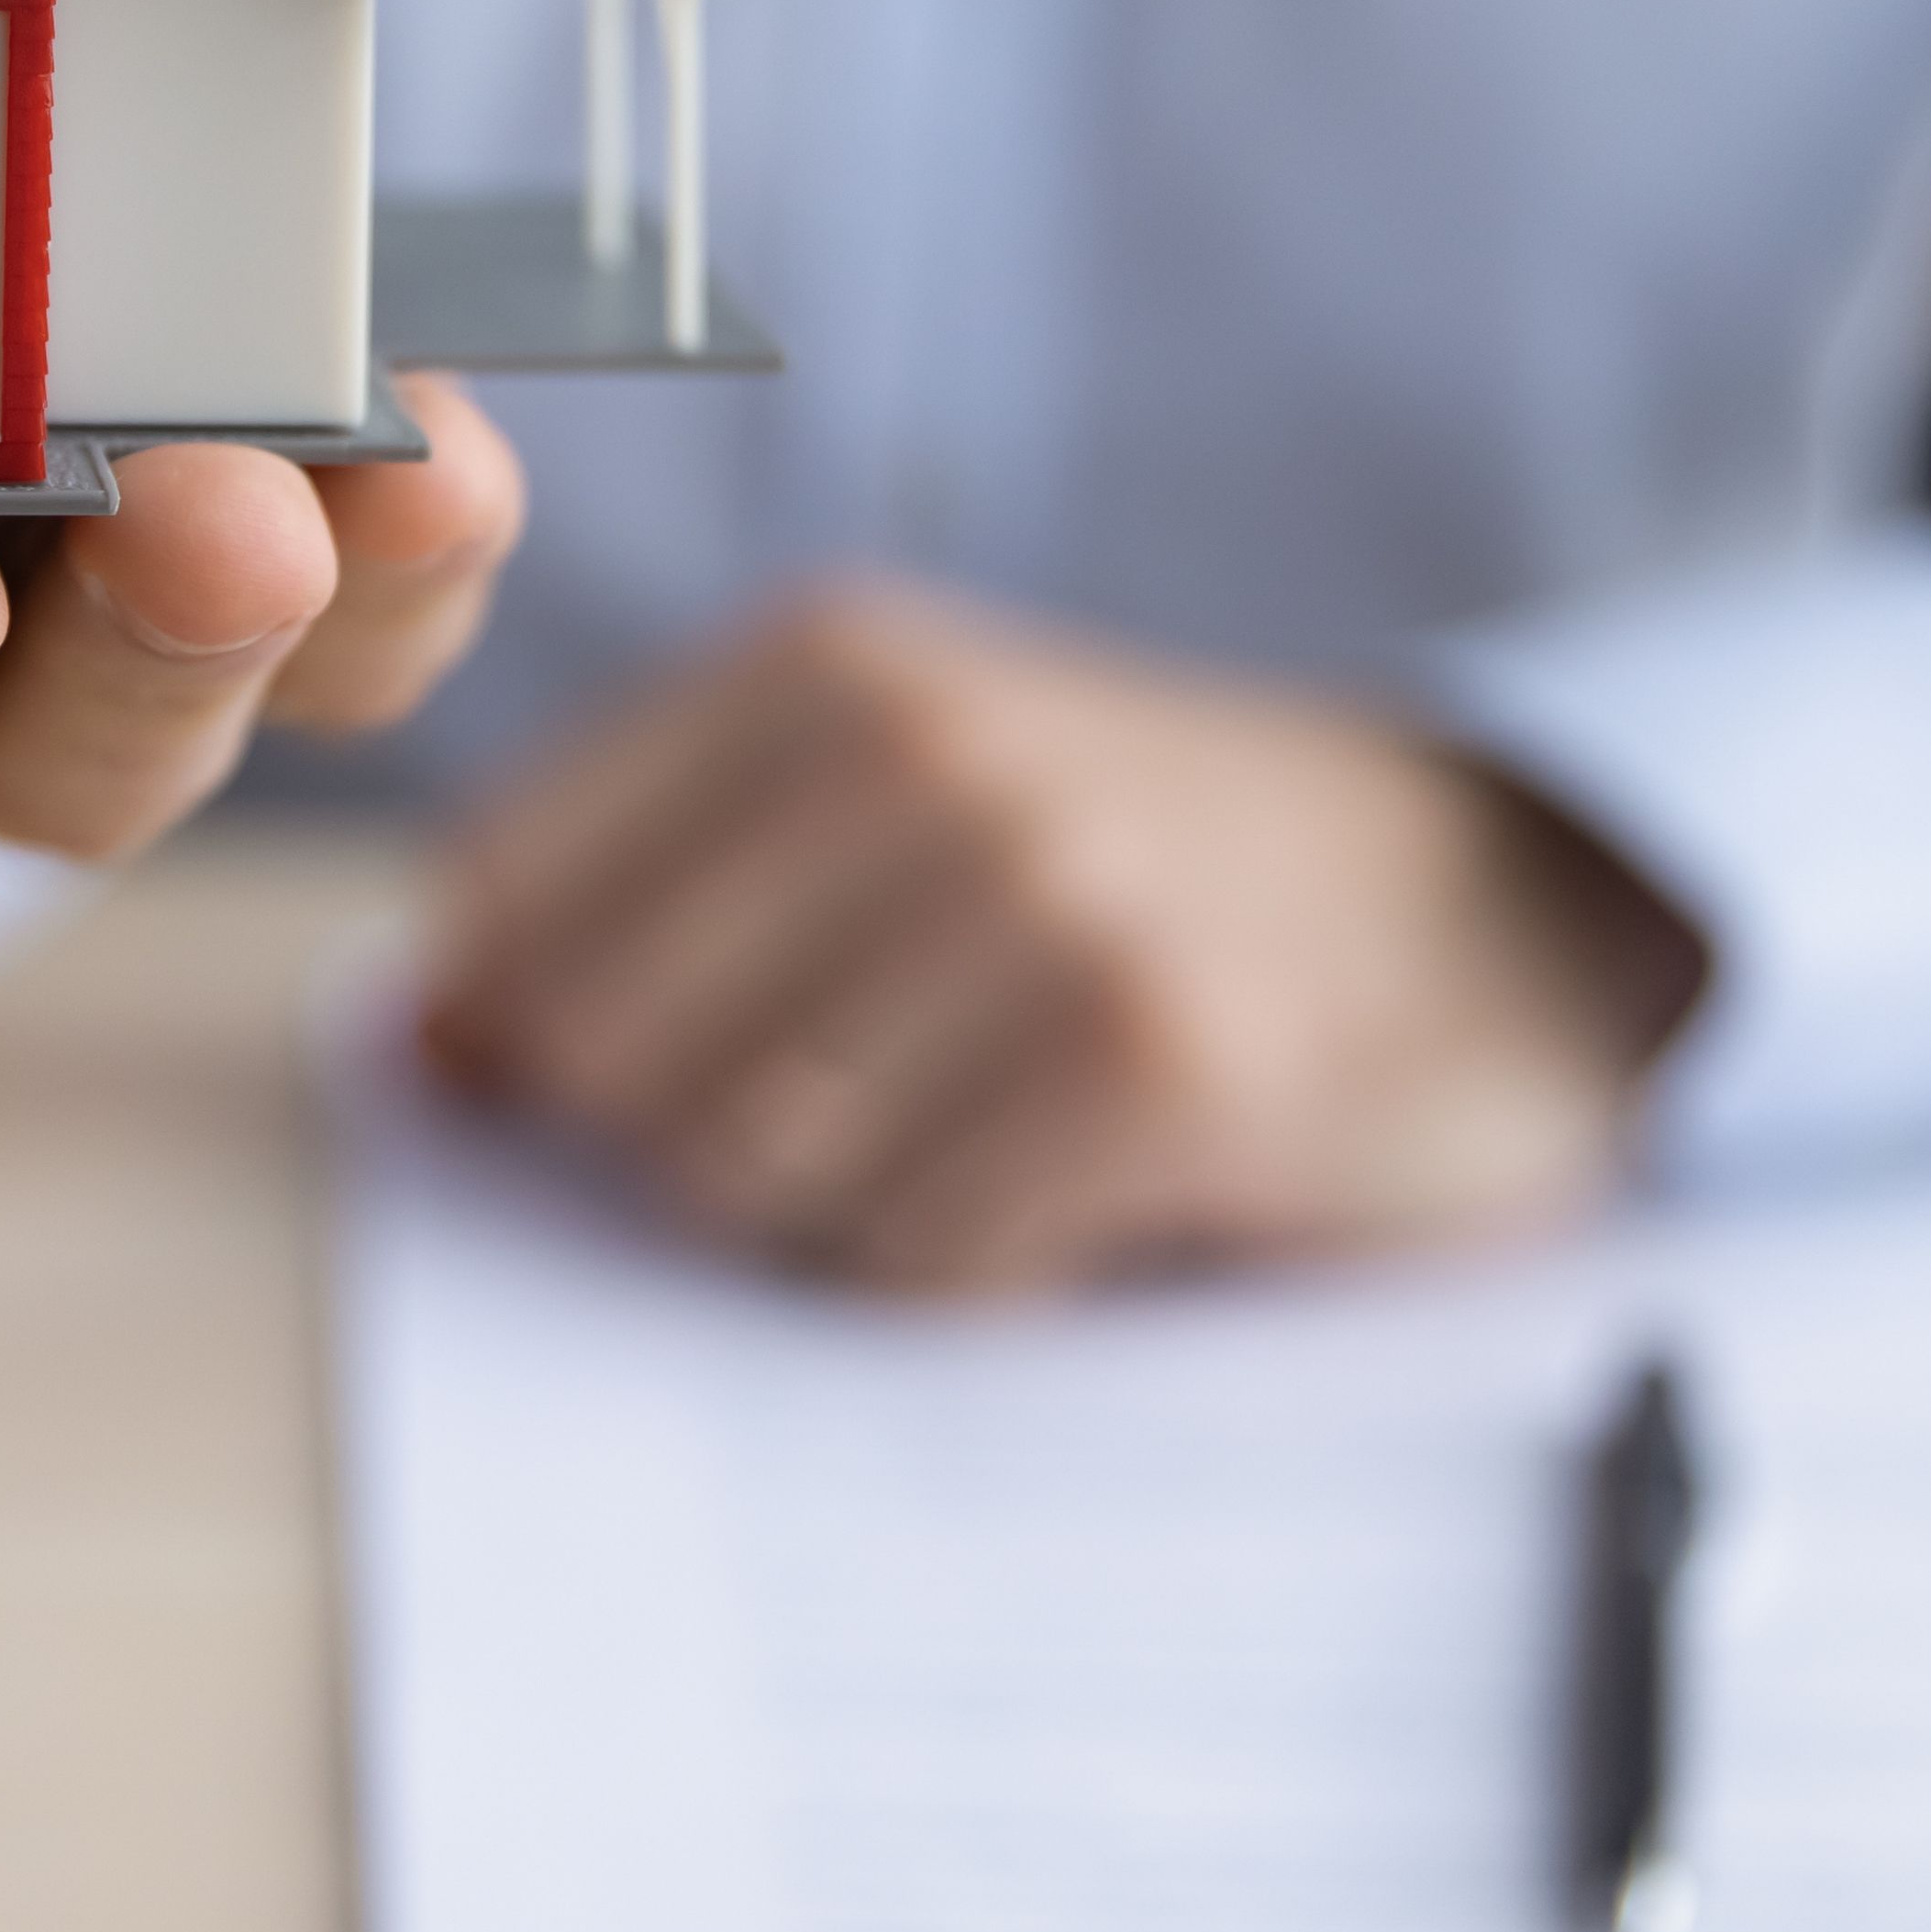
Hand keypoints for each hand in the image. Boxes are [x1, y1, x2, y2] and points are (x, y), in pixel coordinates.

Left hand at [423, 578, 1708, 1293]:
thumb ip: (660, 893)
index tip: (664, 1056)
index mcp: (830, 664)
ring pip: (749, 1173)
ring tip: (980, 1135)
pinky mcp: (1157, 1064)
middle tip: (871, 1109)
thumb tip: (429, 1051)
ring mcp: (1046, 901)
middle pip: (609, 1057)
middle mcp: (924, 753)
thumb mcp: (910, 798)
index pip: (512, 896)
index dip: (544, 1028)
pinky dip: (974, 1267)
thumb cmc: (1160, 873)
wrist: (1501, 915)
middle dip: (696, 1138)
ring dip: (842, 1213)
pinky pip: (919, 1258)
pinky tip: (1075, 1192)